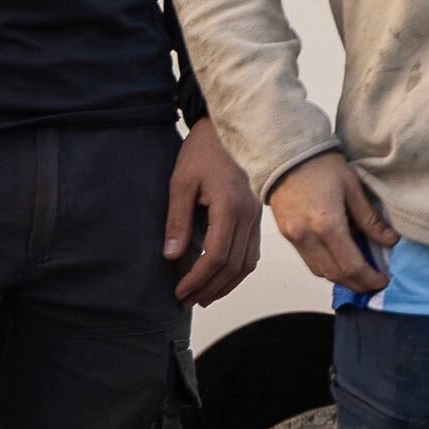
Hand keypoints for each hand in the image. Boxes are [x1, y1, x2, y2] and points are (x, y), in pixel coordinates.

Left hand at [167, 118, 263, 305]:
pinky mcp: (257, 215)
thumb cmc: (203, 151)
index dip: (197, 279)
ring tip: (203, 296)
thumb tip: (171, 256)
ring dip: (226, 285)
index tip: (179, 292)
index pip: (217, 256)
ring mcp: (257, 216)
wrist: (231, 127)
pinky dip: (238, 270)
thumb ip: (177, 220)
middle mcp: (249, 215)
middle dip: (210, 288)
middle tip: (187, 301)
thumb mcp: (181, 182)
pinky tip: (221, 276)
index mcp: (230, 207)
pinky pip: (252, 252)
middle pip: (234, 266)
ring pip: (248, 263)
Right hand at [268, 150, 396, 293]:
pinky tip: (341, 262)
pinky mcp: (287, 236)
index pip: (351, 265)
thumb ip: (370, 219)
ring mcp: (294, 238)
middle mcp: (307, 236)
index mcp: (327, 224)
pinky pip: (308, 261)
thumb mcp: (353, 187)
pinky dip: (326, 267)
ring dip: (341, 278)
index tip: (383, 280)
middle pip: (335, 274)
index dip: (369, 278)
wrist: (287, 154)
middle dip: (357, 284)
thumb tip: (389, 240)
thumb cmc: (321, 166)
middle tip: (375, 283)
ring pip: (319, 272)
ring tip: (361, 275)